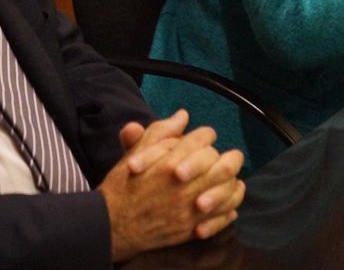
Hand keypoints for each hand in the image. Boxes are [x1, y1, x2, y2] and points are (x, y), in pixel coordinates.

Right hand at [99, 115, 245, 261]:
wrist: (111, 225)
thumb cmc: (123, 186)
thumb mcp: (136, 153)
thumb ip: (160, 132)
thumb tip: (182, 115)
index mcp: (171, 162)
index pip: (205, 138)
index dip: (205, 136)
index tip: (202, 141)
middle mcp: (185, 185)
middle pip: (225, 164)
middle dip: (229, 157)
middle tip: (226, 157)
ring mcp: (191, 209)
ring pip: (229, 190)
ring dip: (232, 181)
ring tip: (229, 178)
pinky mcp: (192, 228)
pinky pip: (223, 215)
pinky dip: (230, 205)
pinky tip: (227, 200)